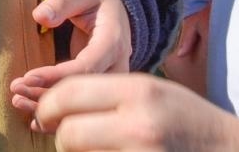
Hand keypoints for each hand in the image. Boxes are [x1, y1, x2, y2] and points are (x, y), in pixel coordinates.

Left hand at [9, 0, 131, 117]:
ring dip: (50, 108)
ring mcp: (112, 83)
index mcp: (113, 41)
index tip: (28, 77)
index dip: (57, 75)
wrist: (116, 10)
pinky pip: (84, 109)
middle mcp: (117, 66)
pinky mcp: (103, 91)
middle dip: (48, 94)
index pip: (87, 65)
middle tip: (17, 90)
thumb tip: (40, 16)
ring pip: (85, 105)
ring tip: (18, 101)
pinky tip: (35, 120)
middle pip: (85, 91)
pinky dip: (59, 116)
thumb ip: (62, 1)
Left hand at [30, 72, 238, 148]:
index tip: (46, 115)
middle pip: (68, 135)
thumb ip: (107, 94)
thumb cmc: (192, 123)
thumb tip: (52, 104)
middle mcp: (140, 126)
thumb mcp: (155, 92)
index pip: (68, 94)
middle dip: (64, 139)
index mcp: (139, 91)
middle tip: (70, 140)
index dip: (48, 106)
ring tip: (101, 147)